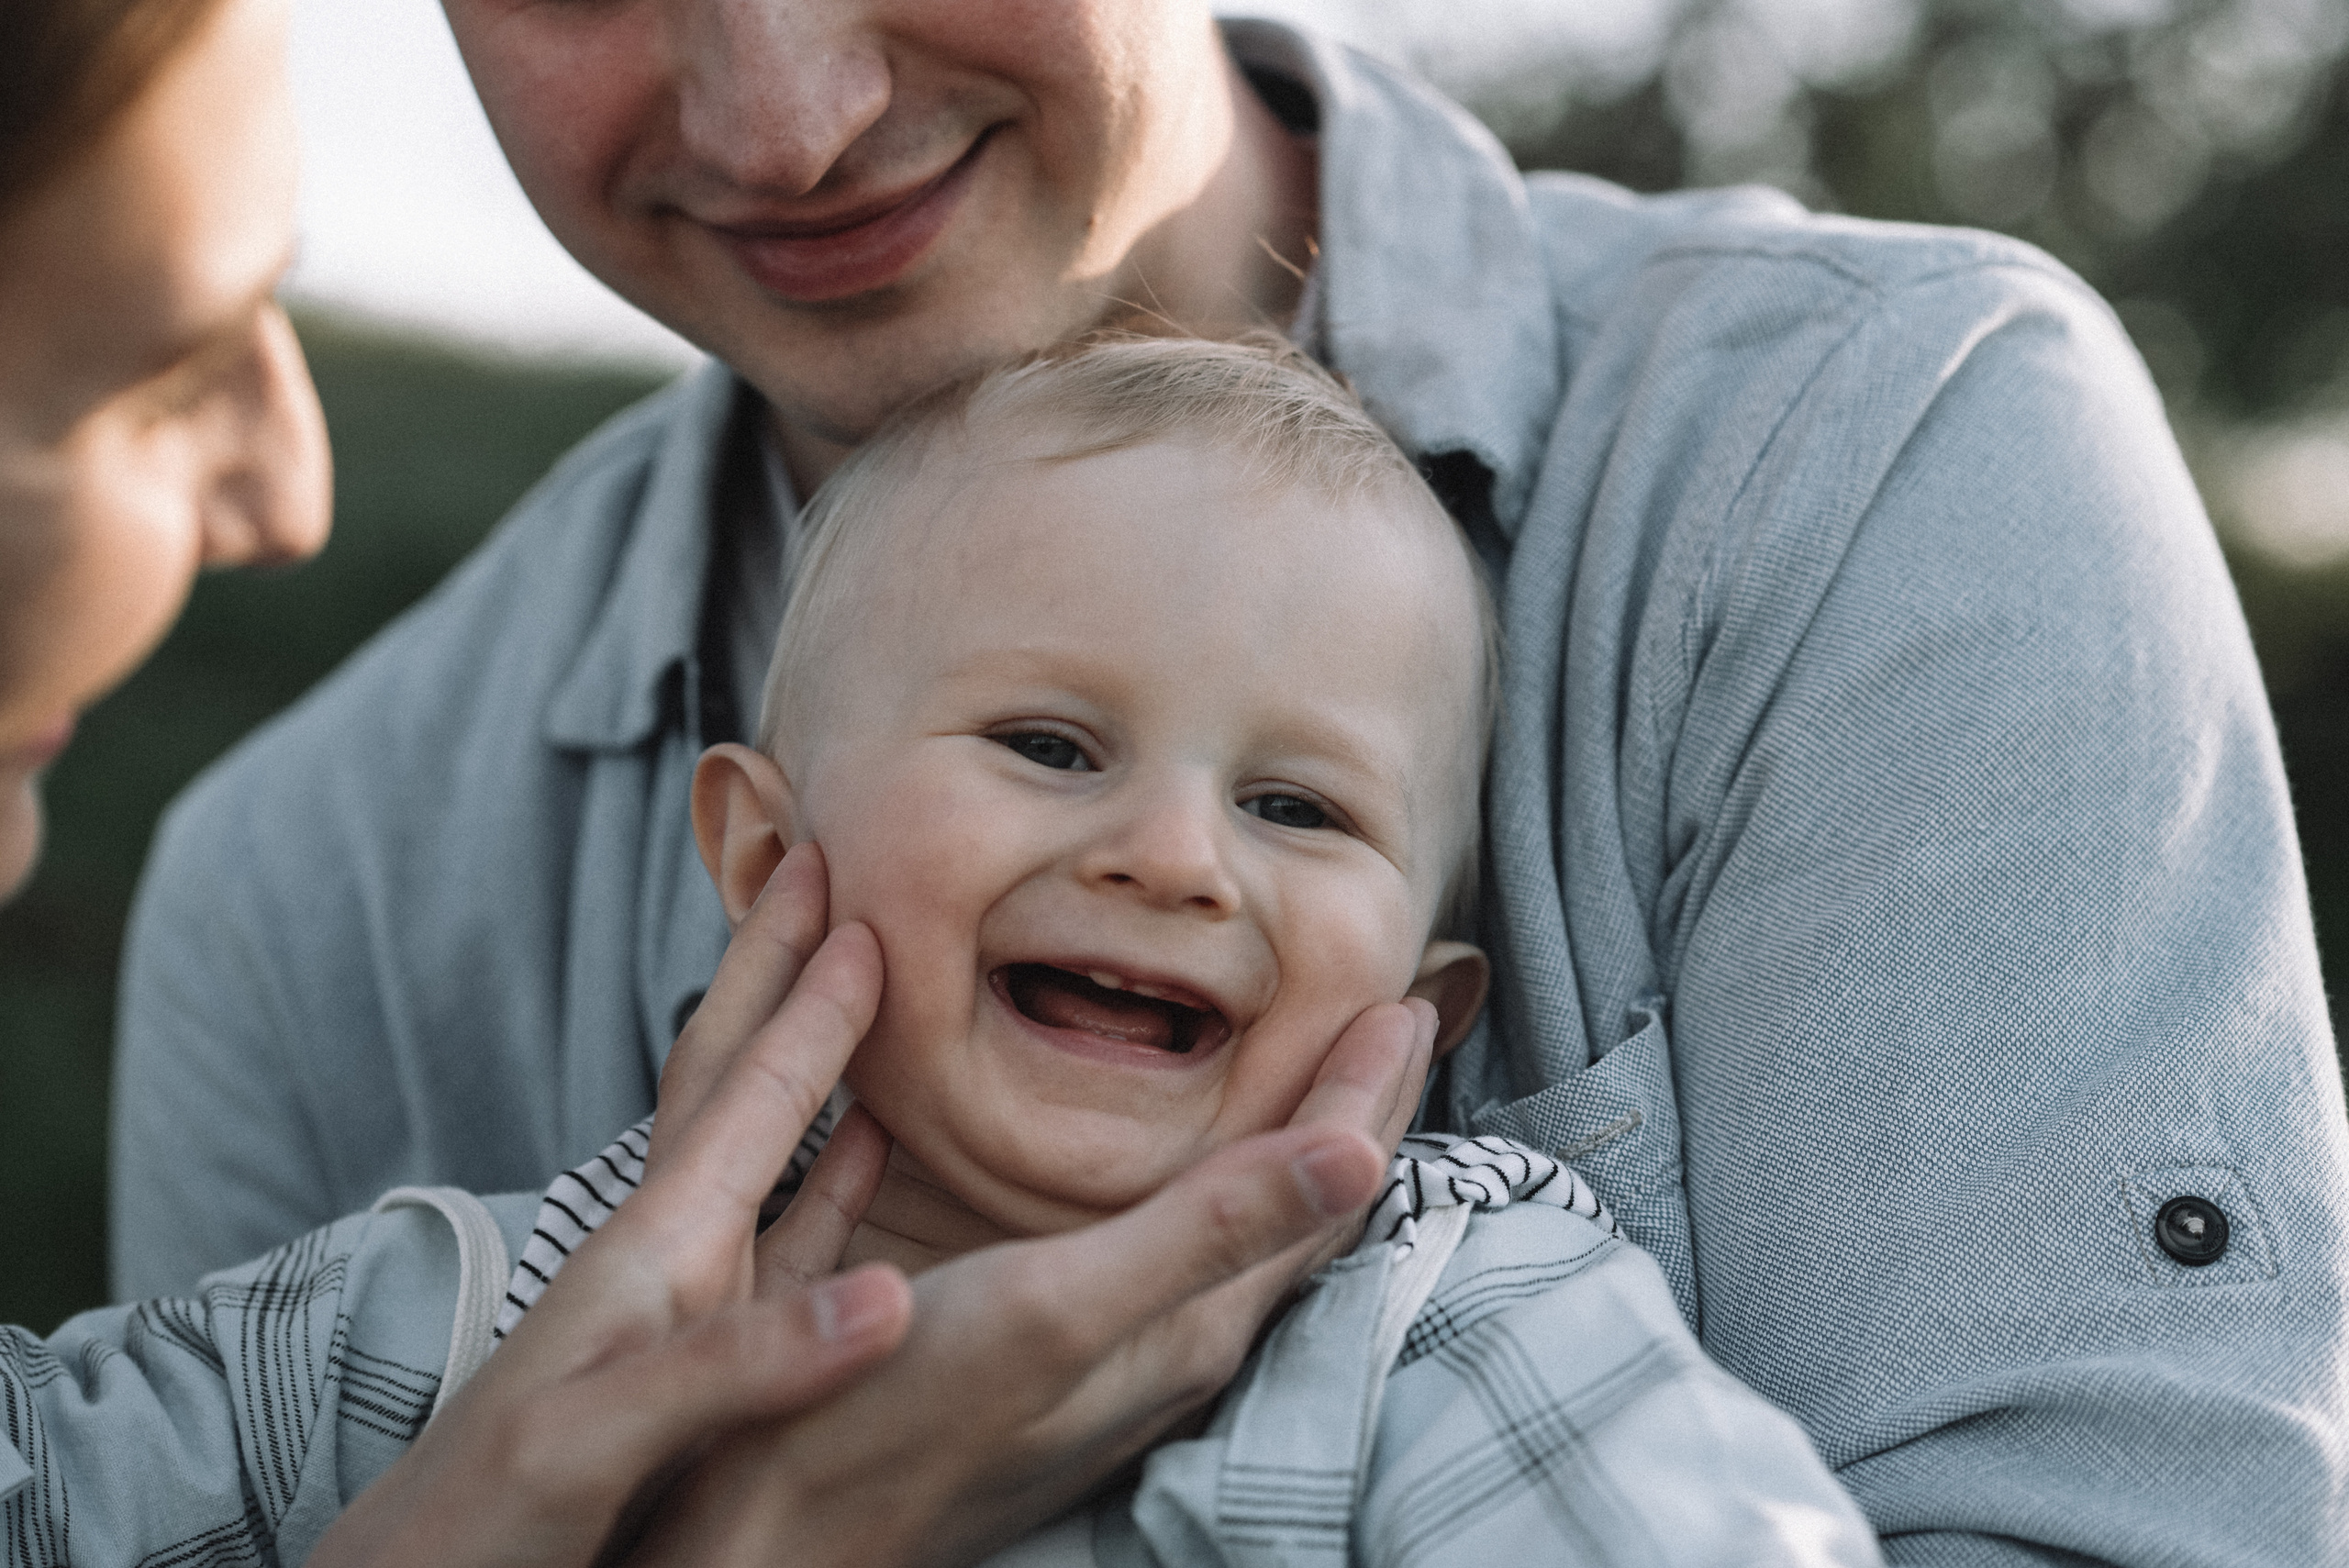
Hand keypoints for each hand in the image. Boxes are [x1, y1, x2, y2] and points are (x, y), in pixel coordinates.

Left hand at [309, 843, 914, 1567]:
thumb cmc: (483, 1521)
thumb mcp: (599, 1436)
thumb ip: (737, 1361)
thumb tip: (894, 1296)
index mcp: (653, 1251)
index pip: (747, 1094)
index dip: (809, 1003)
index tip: (857, 904)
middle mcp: (668, 1251)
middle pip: (732, 1077)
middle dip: (776, 969)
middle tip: (815, 868)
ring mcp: (682, 1298)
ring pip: (759, 1141)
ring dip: (803, 1054)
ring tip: (848, 987)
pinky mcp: (700, 1356)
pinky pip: (786, 1232)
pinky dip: (834, 1174)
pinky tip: (868, 1157)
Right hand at [627, 992, 1436, 1567]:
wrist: (769, 1536)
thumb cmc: (889, 1417)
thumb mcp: (1060, 1308)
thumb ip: (1207, 1230)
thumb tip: (1362, 1155)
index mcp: (1191, 1323)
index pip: (1322, 1190)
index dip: (1368, 1091)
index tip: (1407, 999)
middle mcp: (1172, 1340)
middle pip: (1293, 1205)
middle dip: (1346, 1107)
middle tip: (1387, 1016)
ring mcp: (1113, 1348)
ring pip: (1231, 1224)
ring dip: (1277, 1139)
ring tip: (1301, 1069)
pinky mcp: (1051, 1346)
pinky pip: (1158, 1242)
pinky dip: (1190, 1176)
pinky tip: (1150, 1153)